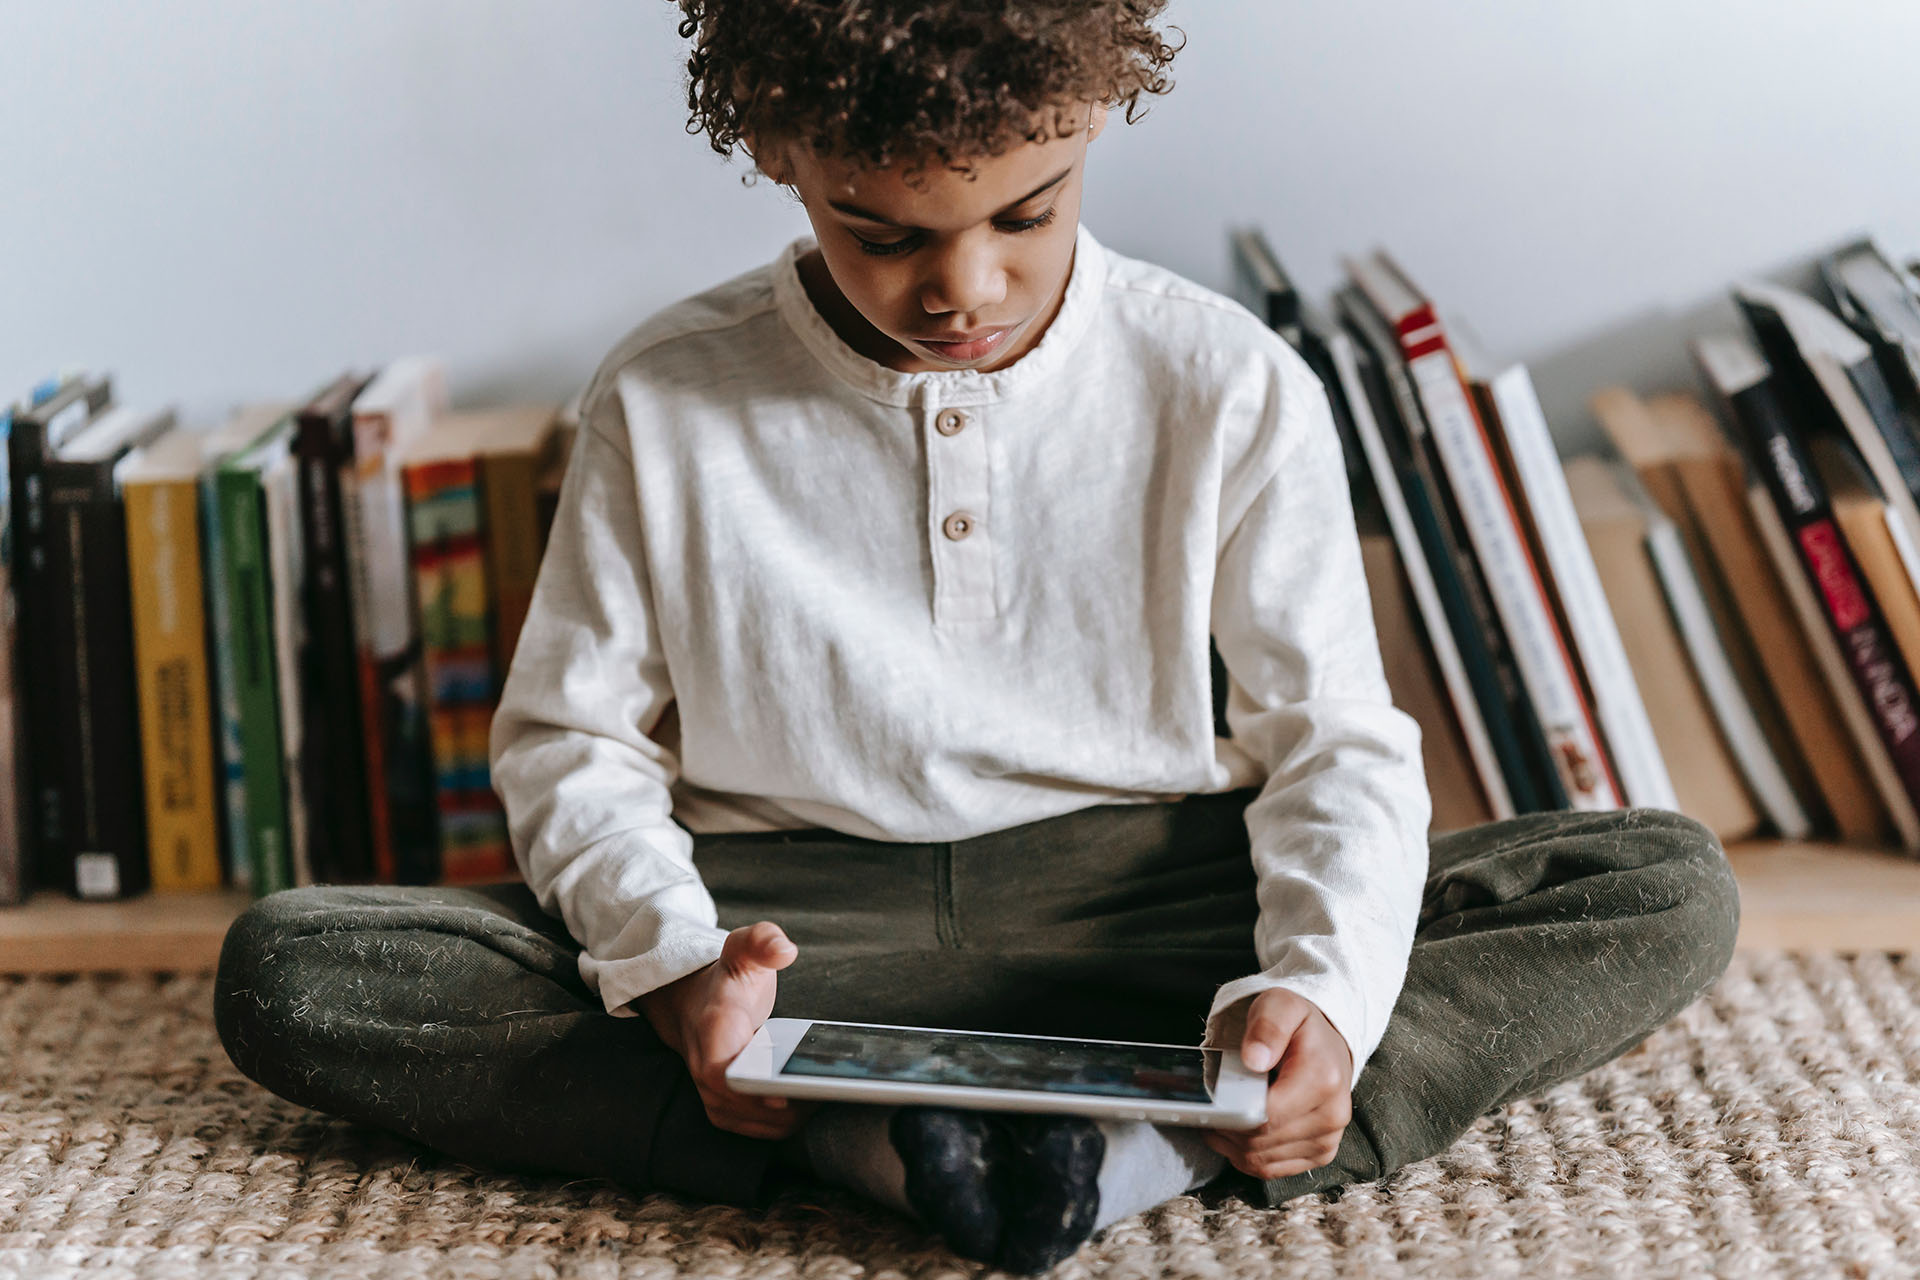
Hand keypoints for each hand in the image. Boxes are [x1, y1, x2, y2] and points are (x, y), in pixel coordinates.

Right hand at [635, 921, 818, 1140]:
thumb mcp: (743, 948)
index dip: (754, 1091)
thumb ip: (762, 940)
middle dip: (795, 1104)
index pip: (725, 1075)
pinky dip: (791, 1120)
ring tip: (828, 1089)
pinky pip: (764, 1129)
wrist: (694, 1004)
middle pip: (753, 1109)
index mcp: (713, 1031)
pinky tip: (814, 1099)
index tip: (786, 1095)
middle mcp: (707, 1072)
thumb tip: (785, 950)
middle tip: (834, 1085)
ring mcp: (715, 1097)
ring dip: (798, 1114)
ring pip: (763, 1125)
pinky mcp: (727, 1112)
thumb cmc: (728, 980)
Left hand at [1203, 989, 1352, 1180]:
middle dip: (1228, 1126)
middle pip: (1260, 1141)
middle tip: (1213, 1103)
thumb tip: (1254, 1059)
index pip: (1266, 1114)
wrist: (1327, 1045)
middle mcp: (1332, 1115)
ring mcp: (1327, 1140)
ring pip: (1261, 1160)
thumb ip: (1267, 1027)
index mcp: (1324, 1079)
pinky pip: (1270, 1169)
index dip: (1232, 1111)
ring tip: (1226, 1114)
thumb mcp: (1281, 1006)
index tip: (1215, 1096)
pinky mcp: (1320, 1154)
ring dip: (1231, 1143)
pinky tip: (1239, 1132)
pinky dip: (1245, 1155)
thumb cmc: (1299, 1026)